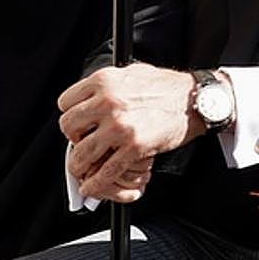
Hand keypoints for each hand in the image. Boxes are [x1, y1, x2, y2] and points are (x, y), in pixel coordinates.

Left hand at [58, 62, 203, 200]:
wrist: (193, 100)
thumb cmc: (166, 86)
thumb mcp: (130, 73)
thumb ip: (108, 85)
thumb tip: (91, 98)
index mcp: (104, 81)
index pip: (65, 102)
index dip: (70, 114)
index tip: (77, 123)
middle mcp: (108, 102)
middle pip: (68, 127)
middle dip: (73, 139)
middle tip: (82, 143)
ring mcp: (119, 126)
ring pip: (80, 153)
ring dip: (78, 165)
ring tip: (82, 168)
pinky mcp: (134, 147)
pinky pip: (105, 171)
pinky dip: (95, 184)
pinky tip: (92, 186)